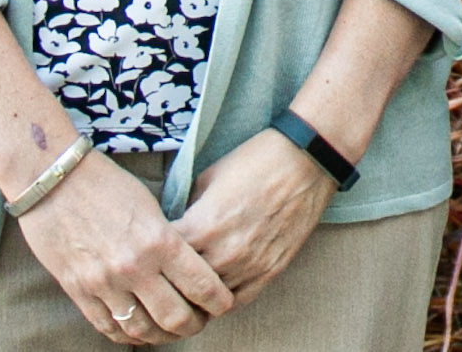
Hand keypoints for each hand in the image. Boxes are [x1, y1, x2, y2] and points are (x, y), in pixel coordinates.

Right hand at [18, 151, 239, 343]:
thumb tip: (190, 265)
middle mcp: (135, 267)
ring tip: (171, 331)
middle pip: (175, 316)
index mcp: (160, 241)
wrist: (55, 182)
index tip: (222, 303)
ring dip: (161, 336)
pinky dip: (127, 335)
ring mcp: (104, 283)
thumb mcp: (152, 207)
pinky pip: (107, 326)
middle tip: (199, 321)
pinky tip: (139, 333)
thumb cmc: (109, 185)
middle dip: (193, 324)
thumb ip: (170, 239)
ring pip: (141, 328)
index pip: (201, 285)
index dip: (218, 301)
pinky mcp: (78, 291)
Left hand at [170, 129, 334, 300]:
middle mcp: (223, 252)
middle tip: (169, 267)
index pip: (160, 257)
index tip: (154, 247)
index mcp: (202, 226)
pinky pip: (237, 301)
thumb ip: (188, 209)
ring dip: (197, 291)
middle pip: (181, 285)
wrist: (307, 159)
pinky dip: (222, 298)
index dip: (154, 252)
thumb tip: (174, 227)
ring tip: (192, 278)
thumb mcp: (208, 177)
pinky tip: (217, 286)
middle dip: (172, 276)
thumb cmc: (256, 161)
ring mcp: (249, 265)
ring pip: (207, 300)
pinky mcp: (270, 271)